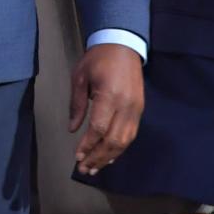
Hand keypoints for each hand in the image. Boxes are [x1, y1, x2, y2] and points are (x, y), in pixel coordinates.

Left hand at [69, 44, 143, 175]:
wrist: (123, 44)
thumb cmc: (98, 59)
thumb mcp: (80, 77)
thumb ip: (77, 105)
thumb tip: (73, 129)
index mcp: (109, 95)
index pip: (99, 128)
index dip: (88, 146)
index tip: (78, 157)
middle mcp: (126, 105)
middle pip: (113, 140)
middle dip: (98, 157)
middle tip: (84, 169)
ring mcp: (136, 108)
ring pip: (125, 141)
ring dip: (109, 157)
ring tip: (95, 168)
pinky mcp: (140, 109)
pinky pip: (131, 134)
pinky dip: (120, 148)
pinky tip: (109, 156)